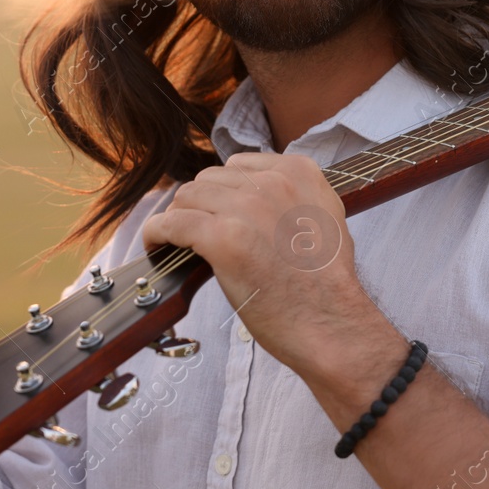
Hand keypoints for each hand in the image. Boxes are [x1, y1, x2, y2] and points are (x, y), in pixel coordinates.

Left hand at [142, 152, 375, 380]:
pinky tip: (157, 247)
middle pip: (210, 179)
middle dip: (201, 205)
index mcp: (300, 172)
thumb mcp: (325, 217)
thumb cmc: (326, 283)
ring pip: (187, 196)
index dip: (224, 192)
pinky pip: (171, 223)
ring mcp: (247, 208)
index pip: (239, 166)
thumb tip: (257, 197)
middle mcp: (273, 182)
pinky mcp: (223, 238)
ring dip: (178, 218)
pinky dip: (157, 234)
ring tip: (176, 241)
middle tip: (197, 233)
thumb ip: (294, 197)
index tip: (220, 214)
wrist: (330, 322)